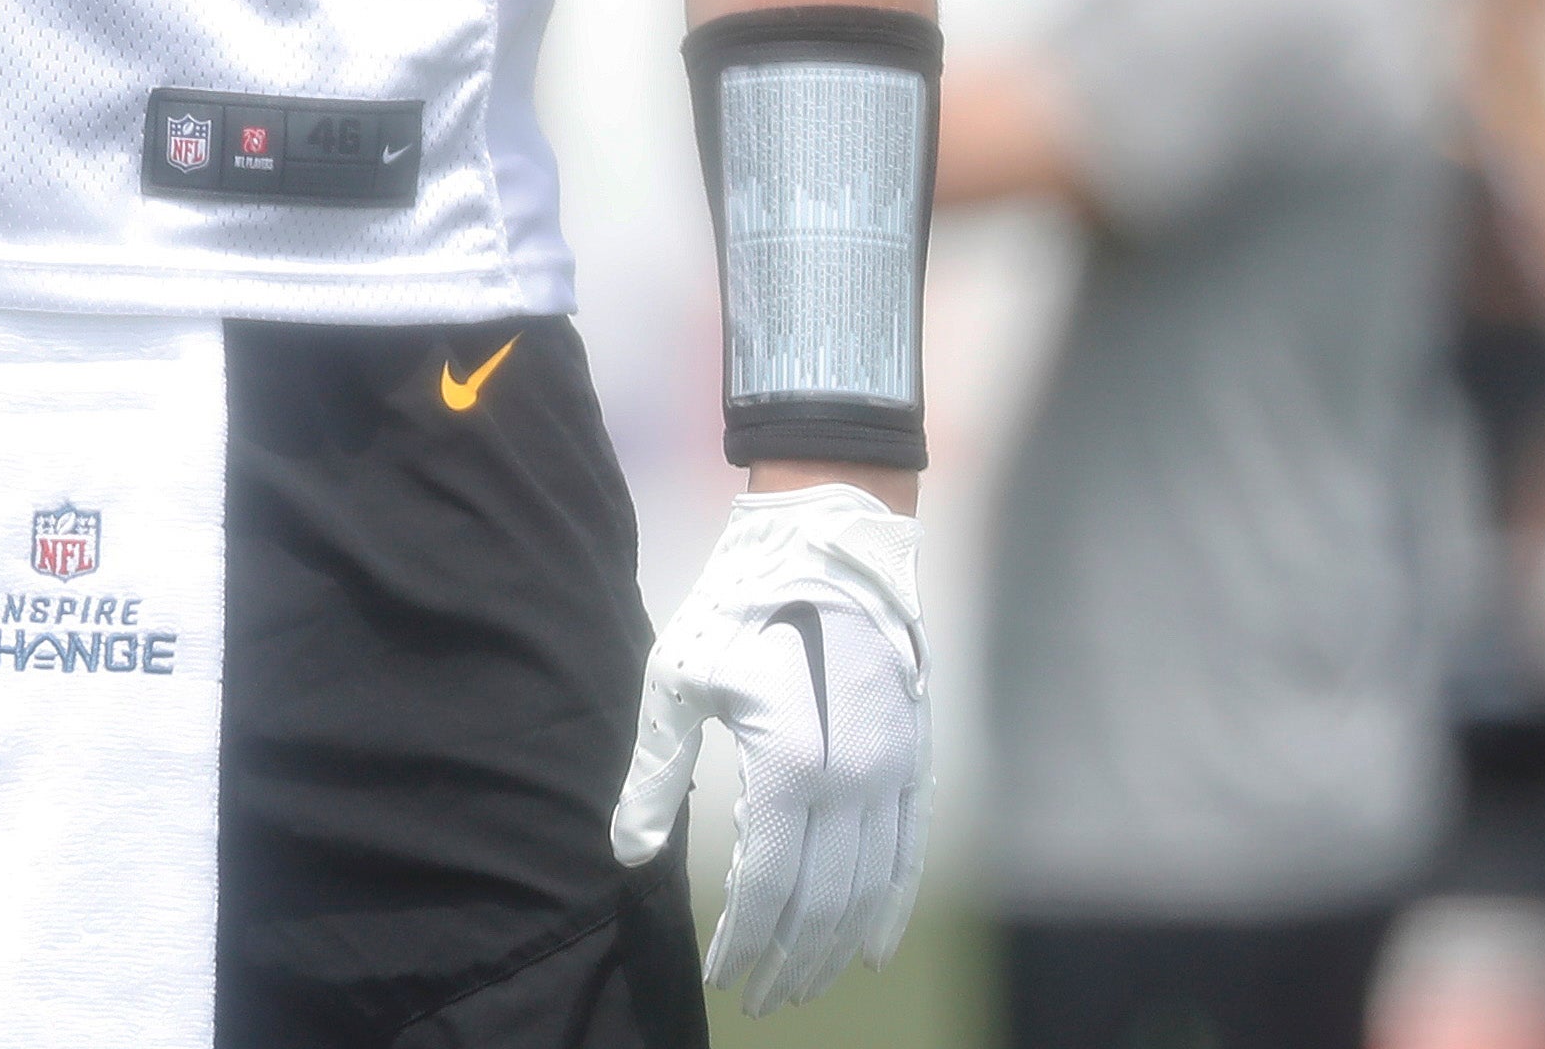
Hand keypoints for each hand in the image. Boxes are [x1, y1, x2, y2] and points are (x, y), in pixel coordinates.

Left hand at [612, 484, 928, 1014]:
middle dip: (790, 957)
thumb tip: (628, 852)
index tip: (724, 977)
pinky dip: (891, 907)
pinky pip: (910, 854)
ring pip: (869, 888)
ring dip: (836, 945)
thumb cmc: (738, 607)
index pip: (768, 882)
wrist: (828, 546)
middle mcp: (854, 782)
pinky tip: (871, 947)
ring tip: (804, 984)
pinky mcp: (916, 760)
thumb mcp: (678, 683)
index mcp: (789, 765)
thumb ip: (657, 775)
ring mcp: (894, 774)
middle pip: (823, 900)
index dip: (747, 938)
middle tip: (761, 998)